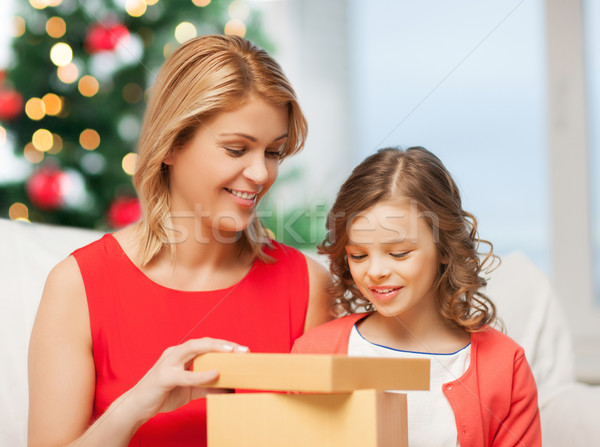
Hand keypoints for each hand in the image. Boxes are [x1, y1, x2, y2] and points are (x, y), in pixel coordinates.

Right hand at [118, 338, 248, 423]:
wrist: (137, 407)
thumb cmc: (162, 394)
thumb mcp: (189, 389)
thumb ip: (207, 387)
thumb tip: (229, 389)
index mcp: (181, 354)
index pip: (206, 345)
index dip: (224, 345)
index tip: (243, 350)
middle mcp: (175, 353)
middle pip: (203, 342)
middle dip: (224, 344)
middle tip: (243, 350)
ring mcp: (168, 363)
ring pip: (193, 349)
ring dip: (215, 349)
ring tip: (233, 352)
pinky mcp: (164, 377)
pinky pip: (185, 374)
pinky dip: (201, 374)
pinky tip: (215, 373)